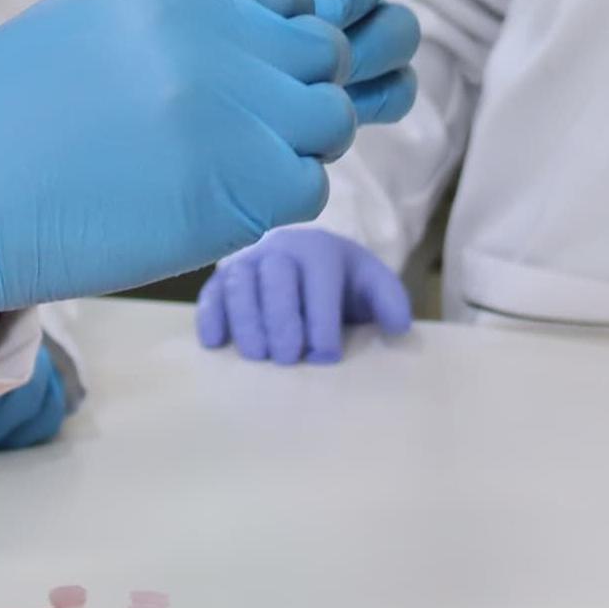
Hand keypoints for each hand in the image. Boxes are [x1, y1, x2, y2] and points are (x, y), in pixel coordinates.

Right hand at [0, 0, 361, 338]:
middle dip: (295, 90)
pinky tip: (218, 202)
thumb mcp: (92, 19)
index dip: (278, 38)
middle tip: (241, 130)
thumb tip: (248, 32)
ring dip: (292, 146)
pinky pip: (307, 185)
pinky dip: (277, 198)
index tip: (244, 73)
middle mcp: (217, 41)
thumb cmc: (5, 113)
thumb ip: (179, 14)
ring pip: (327, 120)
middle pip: (322, 54)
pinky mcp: (240, 192)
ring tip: (227, 168)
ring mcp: (234, 115)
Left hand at [97, 0, 422, 125]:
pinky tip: (340, 102)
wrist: (119, 107)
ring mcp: (336, 47)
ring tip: (327, 71)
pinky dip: (380, 93)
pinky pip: (396, 89)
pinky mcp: (350, 99)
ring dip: (370, 46)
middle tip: (317, 19)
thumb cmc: (132, 44)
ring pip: (394, 32)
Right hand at [196, 227, 412, 364]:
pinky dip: (210, 317)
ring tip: (257, 356)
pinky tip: (216, 343)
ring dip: (246, 321)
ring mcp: (246, 262)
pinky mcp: (220, 279)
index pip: (319, 282)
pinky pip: (210, 294)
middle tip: (288, 358)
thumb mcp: (372, 284)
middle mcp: (279, 249)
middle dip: (281, 320)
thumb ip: (390, 301)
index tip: (326, 354)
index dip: (322, 320)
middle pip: (275, 278)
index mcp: (319, 250)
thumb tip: (398, 326)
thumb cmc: (340, 280)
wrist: (307, 259)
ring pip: (239, 284)